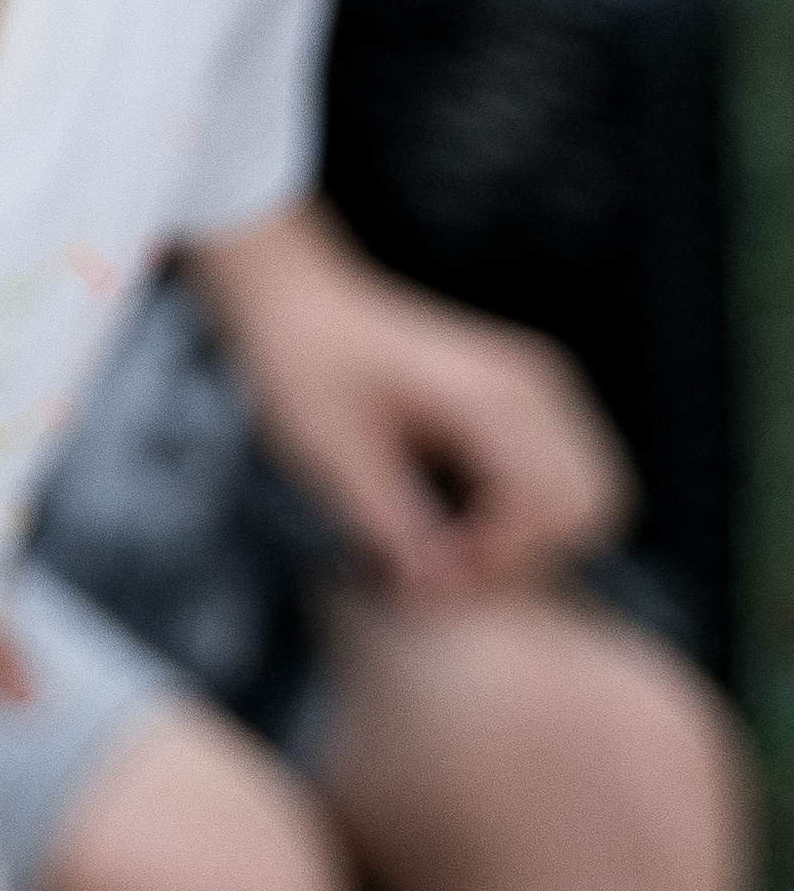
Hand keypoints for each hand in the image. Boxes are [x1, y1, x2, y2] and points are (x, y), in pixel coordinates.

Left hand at [189, 203, 631, 604]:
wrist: (301, 302)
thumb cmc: (306, 361)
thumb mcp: (333, 451)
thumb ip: (393, 523)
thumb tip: (434, 587)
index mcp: (488, 392)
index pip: (547, 506)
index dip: (497, 559)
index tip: (431, 576)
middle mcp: (533, 383)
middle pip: (588, 505)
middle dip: (525, 553)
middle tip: (445, 567)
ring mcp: (539, 384)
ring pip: (587, 493)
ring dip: (531, 536)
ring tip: (451, 547)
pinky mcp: (528, 396)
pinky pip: (562, 472)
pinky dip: (527, 511)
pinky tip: (462, 517)